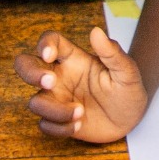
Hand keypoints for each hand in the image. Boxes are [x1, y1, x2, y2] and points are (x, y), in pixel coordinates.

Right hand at [14, 27, 147, 142]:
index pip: (51, 41)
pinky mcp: (59, 120)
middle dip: (30, 73)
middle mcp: (61, 76)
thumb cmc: (128, 89)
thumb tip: (96, 31)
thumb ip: (112, 52)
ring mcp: (58, 99)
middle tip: (49, 83)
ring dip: (55, 110)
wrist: (132, 119)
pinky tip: (79, 125)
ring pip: (35, 102)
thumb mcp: (127, 71)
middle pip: (27, 66)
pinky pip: (45, 124)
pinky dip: (59, 127)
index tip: (50, 55)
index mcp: (74, 58)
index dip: (44, 44)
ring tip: (80, 112)